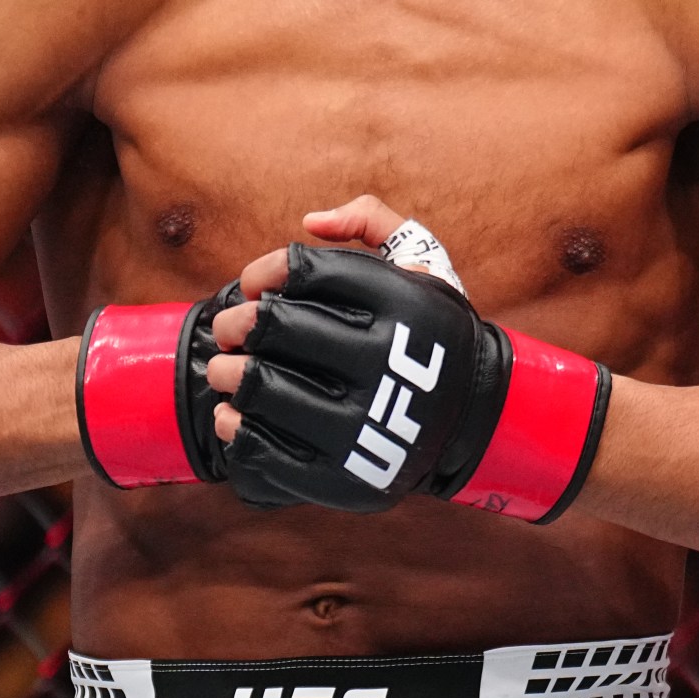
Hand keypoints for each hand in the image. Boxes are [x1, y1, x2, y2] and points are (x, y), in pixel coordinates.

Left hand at [71, 196, 455, 491]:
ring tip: (226, 370)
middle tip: (229, 329)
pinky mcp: (344, 477)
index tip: (255, 286)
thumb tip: (312, 221)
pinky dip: (234, 427)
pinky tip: (234, 413)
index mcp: (404, 301)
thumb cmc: (428, 332)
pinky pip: (263, 449)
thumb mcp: (423, 262)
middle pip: (275, 328)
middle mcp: (388, 360)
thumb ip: (372, 220)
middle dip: (236, 324)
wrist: (472, 419)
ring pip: (262, 388)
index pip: (305, 270)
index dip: (264, 272)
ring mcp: (366, 425)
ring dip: (226, 374)